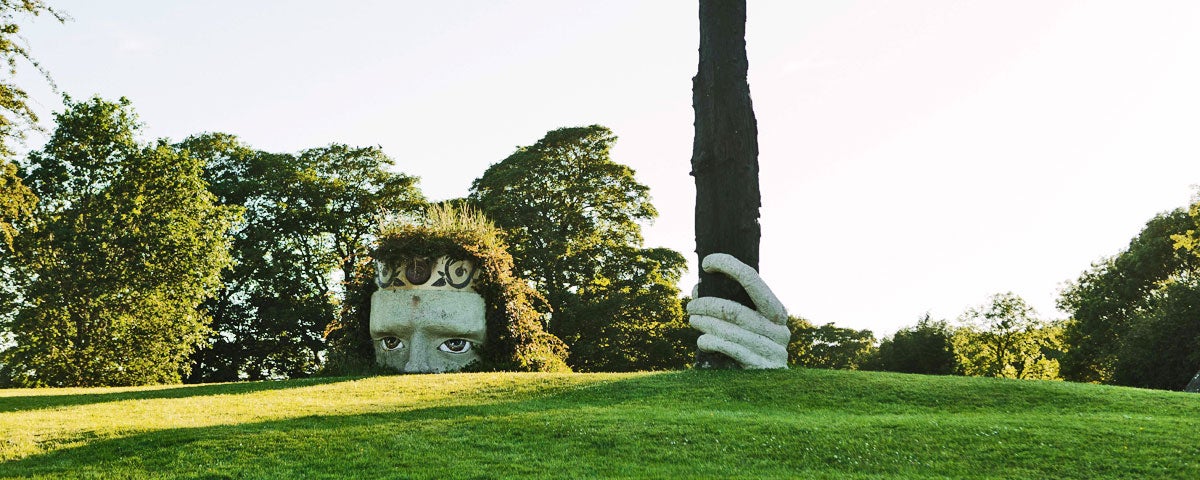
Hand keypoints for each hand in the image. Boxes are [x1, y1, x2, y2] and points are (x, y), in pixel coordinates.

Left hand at [688, 253, 788, 368]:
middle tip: (690, 306)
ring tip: (692, 320)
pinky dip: (712, 342)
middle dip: (707, 304)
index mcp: (776, 311)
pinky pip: (732, 350)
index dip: (728, 266)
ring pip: (730, 330)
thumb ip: (727, 305)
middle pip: (735, 309)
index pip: (752, 279)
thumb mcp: (745, 325)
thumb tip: (699, 287)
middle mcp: (779, 329)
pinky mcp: (764, 368)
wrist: (767, 389)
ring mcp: (774, 350)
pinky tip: (701, 340)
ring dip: (705, 323)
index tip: (706, 263)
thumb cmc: (749, 349)